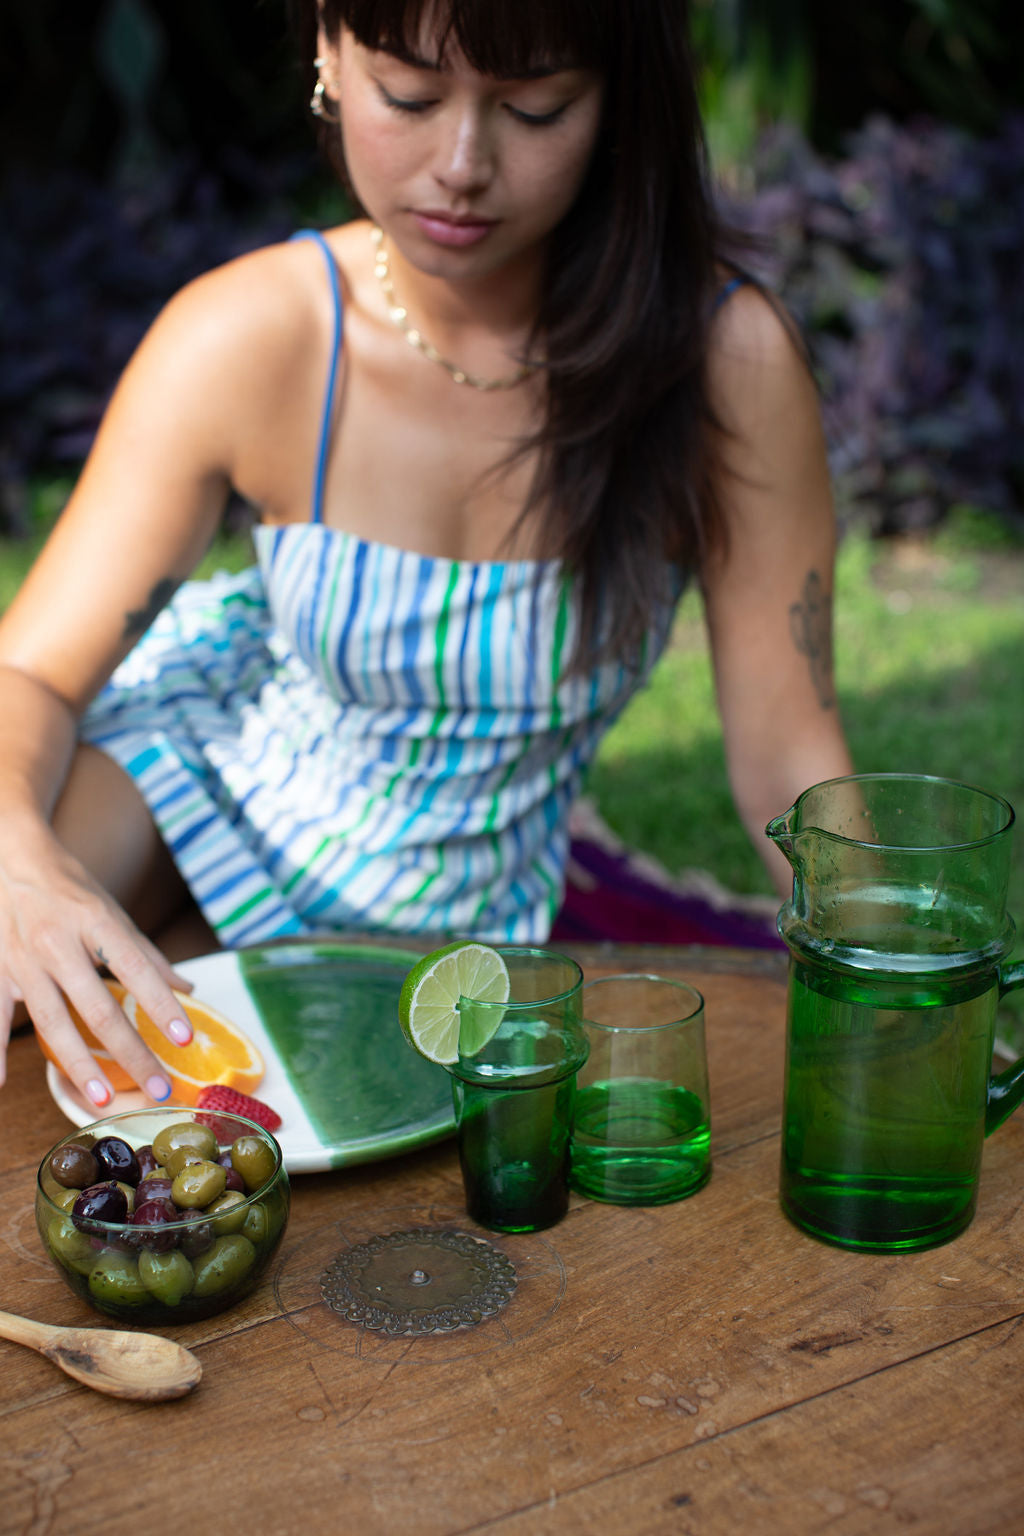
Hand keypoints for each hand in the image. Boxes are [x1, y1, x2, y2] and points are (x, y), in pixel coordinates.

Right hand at [0, 827, 194, 1105]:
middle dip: (131, 1052)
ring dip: (79, 1065)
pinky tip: (0, 1084)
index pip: (136, 968)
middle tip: (157, 1087)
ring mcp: (22, 959)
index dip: (161, 1004)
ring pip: (52, 1022)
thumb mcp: (112, 912)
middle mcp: (58, 942)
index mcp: (96, 921)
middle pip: (97, 1007)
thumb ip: (148, 956)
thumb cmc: (68, 889)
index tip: (185, 1039)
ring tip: (103, 1099)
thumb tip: (189, 988)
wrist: (9, 859)